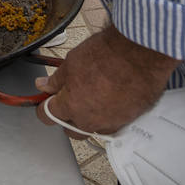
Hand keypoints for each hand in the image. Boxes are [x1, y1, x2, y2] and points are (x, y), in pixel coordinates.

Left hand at [35, 26, 179, 136]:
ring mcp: (112, 122)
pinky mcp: (130, 120)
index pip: (48, 116)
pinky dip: (109, 116)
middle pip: (71, 130)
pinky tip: (111, 99)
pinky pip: (114, 125)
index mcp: (70, 105)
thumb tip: (43, 86)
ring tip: (92, 97)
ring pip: (94, 130)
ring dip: (89, 119)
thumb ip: (55, 80)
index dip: (43, 107)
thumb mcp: (71, 62)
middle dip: (66, 118)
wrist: (140, 54)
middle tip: (69, 99)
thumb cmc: (107, 55)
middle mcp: (90, 120)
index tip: (45, 101)